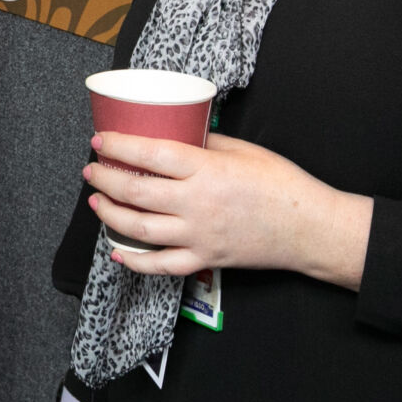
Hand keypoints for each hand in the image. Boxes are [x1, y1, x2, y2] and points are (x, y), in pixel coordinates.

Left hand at [84, 131, 372, 289]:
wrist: (309, 228)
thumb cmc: (283, 185)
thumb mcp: (244, 150)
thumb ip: (206, 144)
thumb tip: (177, 136)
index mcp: (207, 170)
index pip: (150, 154)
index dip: (119, 146)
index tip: (100, 140)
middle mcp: (197, 203)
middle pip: (136, 191)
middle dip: (105, 179)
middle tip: (92, 170)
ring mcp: (198, 235)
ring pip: (140, 229)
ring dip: (110, 215)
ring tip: (97, 202)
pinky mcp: (204, 258)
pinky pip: (161, 265)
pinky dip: (135, 261)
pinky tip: (118, 252)